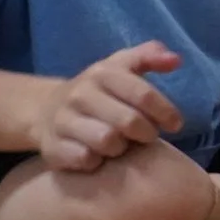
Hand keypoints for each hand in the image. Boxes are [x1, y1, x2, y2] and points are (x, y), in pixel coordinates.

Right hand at [35, 42, 182, 172]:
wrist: (44, 108)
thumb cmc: (98, 89)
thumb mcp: (121, 65)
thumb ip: (150, 57)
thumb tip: (176, 60)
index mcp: (102, 73)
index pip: (143, 94)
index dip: (165, 112)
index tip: (176, 125)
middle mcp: (80, 95)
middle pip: (129, 122)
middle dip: (146, 133)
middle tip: (148, 136)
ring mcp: (63, 120)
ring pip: (107, 141)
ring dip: (122, 148)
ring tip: (122, 145)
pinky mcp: (52, 146)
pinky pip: (84, 159)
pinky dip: (97, 161)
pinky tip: (99, 156)